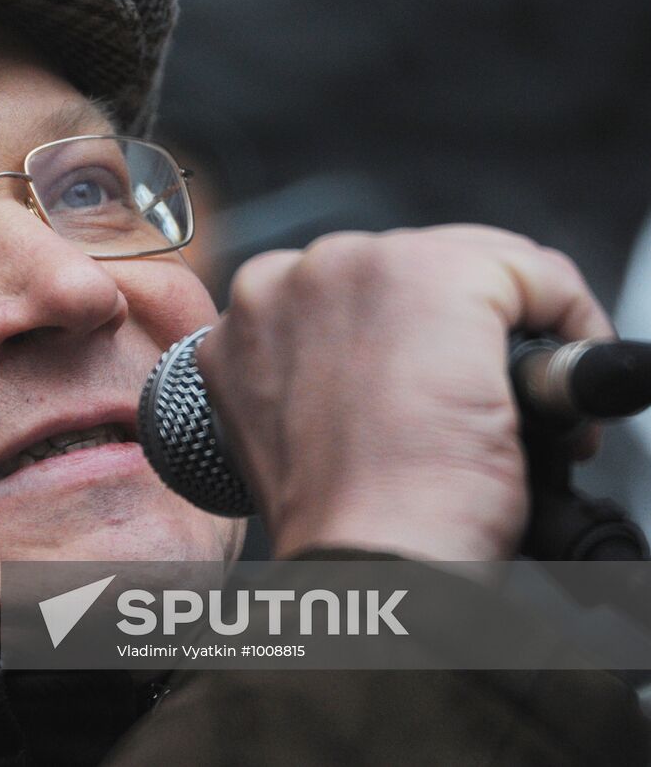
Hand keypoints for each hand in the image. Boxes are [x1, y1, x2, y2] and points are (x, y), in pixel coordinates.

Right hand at [195, 225, 615, 560]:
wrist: (369, 551)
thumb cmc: (339, 519)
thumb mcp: (299, 428)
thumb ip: (319, 374)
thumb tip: (387, 370)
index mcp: (247, 318)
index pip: (346, 292)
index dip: (406, 340)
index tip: (436, 384)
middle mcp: (287, 277)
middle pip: (403, 265)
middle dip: (453, 327)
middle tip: (480, 398)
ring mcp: (354, 267)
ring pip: (467, 263)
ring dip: (499, 324)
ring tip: (510, 396)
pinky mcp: (432, 273)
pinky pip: (532, 272)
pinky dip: (566, 319)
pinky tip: (556, 381)